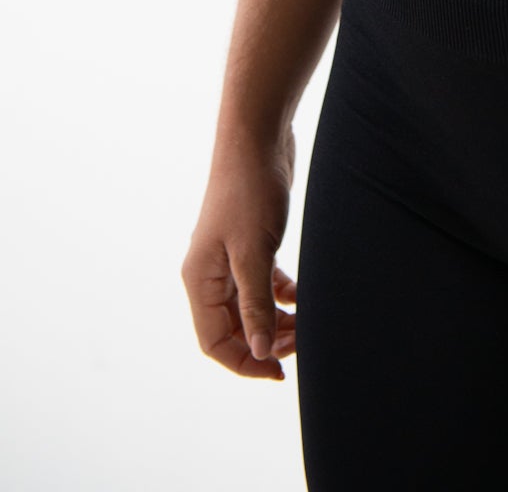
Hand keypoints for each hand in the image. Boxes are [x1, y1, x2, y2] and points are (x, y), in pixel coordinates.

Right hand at [182, 128, 297, 379]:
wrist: (258, 137)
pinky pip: (261, 284)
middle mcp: (209, 273)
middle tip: (302, 342)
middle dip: (266, 342)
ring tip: (306, 324)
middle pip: (233, 329)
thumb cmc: (250, 190)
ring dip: (276, 320)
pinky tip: (301, 297)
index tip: (279, 371)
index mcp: (200, 280)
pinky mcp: (249, 241)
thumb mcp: (254, 252)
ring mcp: (229, 257)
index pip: (214, 342)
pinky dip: (281, 295)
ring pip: (249, 307)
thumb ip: (256, 304)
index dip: (245, 362)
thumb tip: (260, 352)